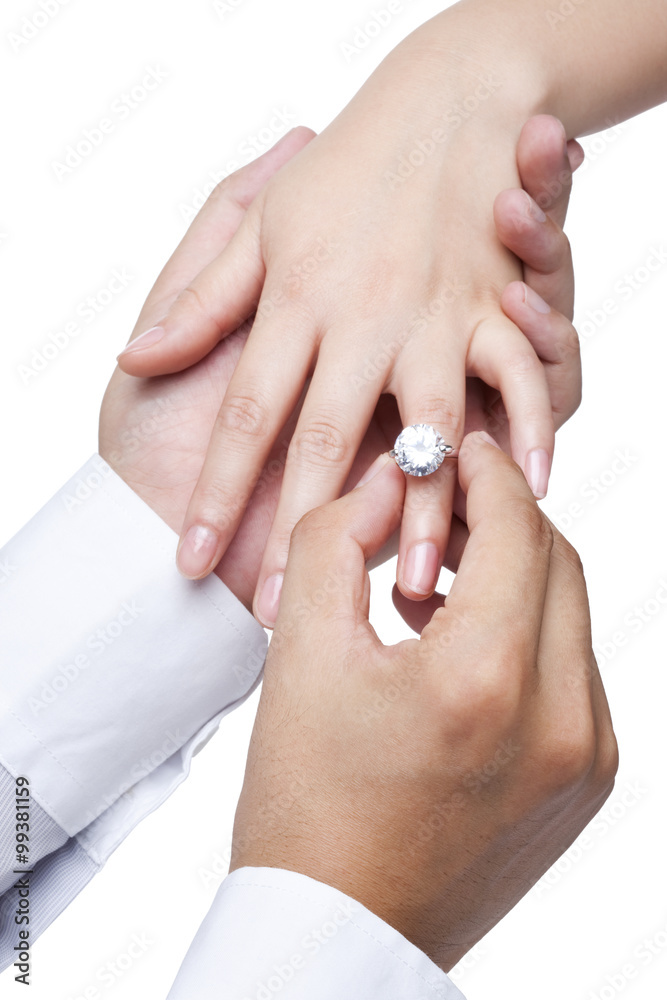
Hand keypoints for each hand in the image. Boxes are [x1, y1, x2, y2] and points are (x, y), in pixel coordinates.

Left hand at [116, 30, 581, 619]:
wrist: (443, 104)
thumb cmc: (336, 179)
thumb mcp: (251, 227)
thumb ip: (197, 296)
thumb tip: (140, 352)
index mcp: (292, 301)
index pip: (242, 414)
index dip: (215, 491)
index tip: (191, 566)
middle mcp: (359, 319)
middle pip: (321, 441)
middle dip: (300, 534)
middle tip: (282, 613)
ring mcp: (429, 320)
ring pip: (420, 433)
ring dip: (414, 516)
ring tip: (406, 588)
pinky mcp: (489, 314)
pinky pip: (516, 385)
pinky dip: (526, 437)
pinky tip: (521, 499)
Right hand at [230, 433, 617, 970]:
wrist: (338, 926)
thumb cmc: (306, 802)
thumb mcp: (299, 651)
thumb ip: (339, 538)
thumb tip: (390, 479)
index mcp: (485, 681)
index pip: (517, 528)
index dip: (486, 473)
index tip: (458, 449)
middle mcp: (560, 721)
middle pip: (556, 563)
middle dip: (501, 518)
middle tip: (441, 504)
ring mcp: (584, 758)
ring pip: (569, 615)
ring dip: (514, 575)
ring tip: (432, 582)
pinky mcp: (585, 784)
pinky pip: (572, 672)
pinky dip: (526, 635)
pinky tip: (458, 643)